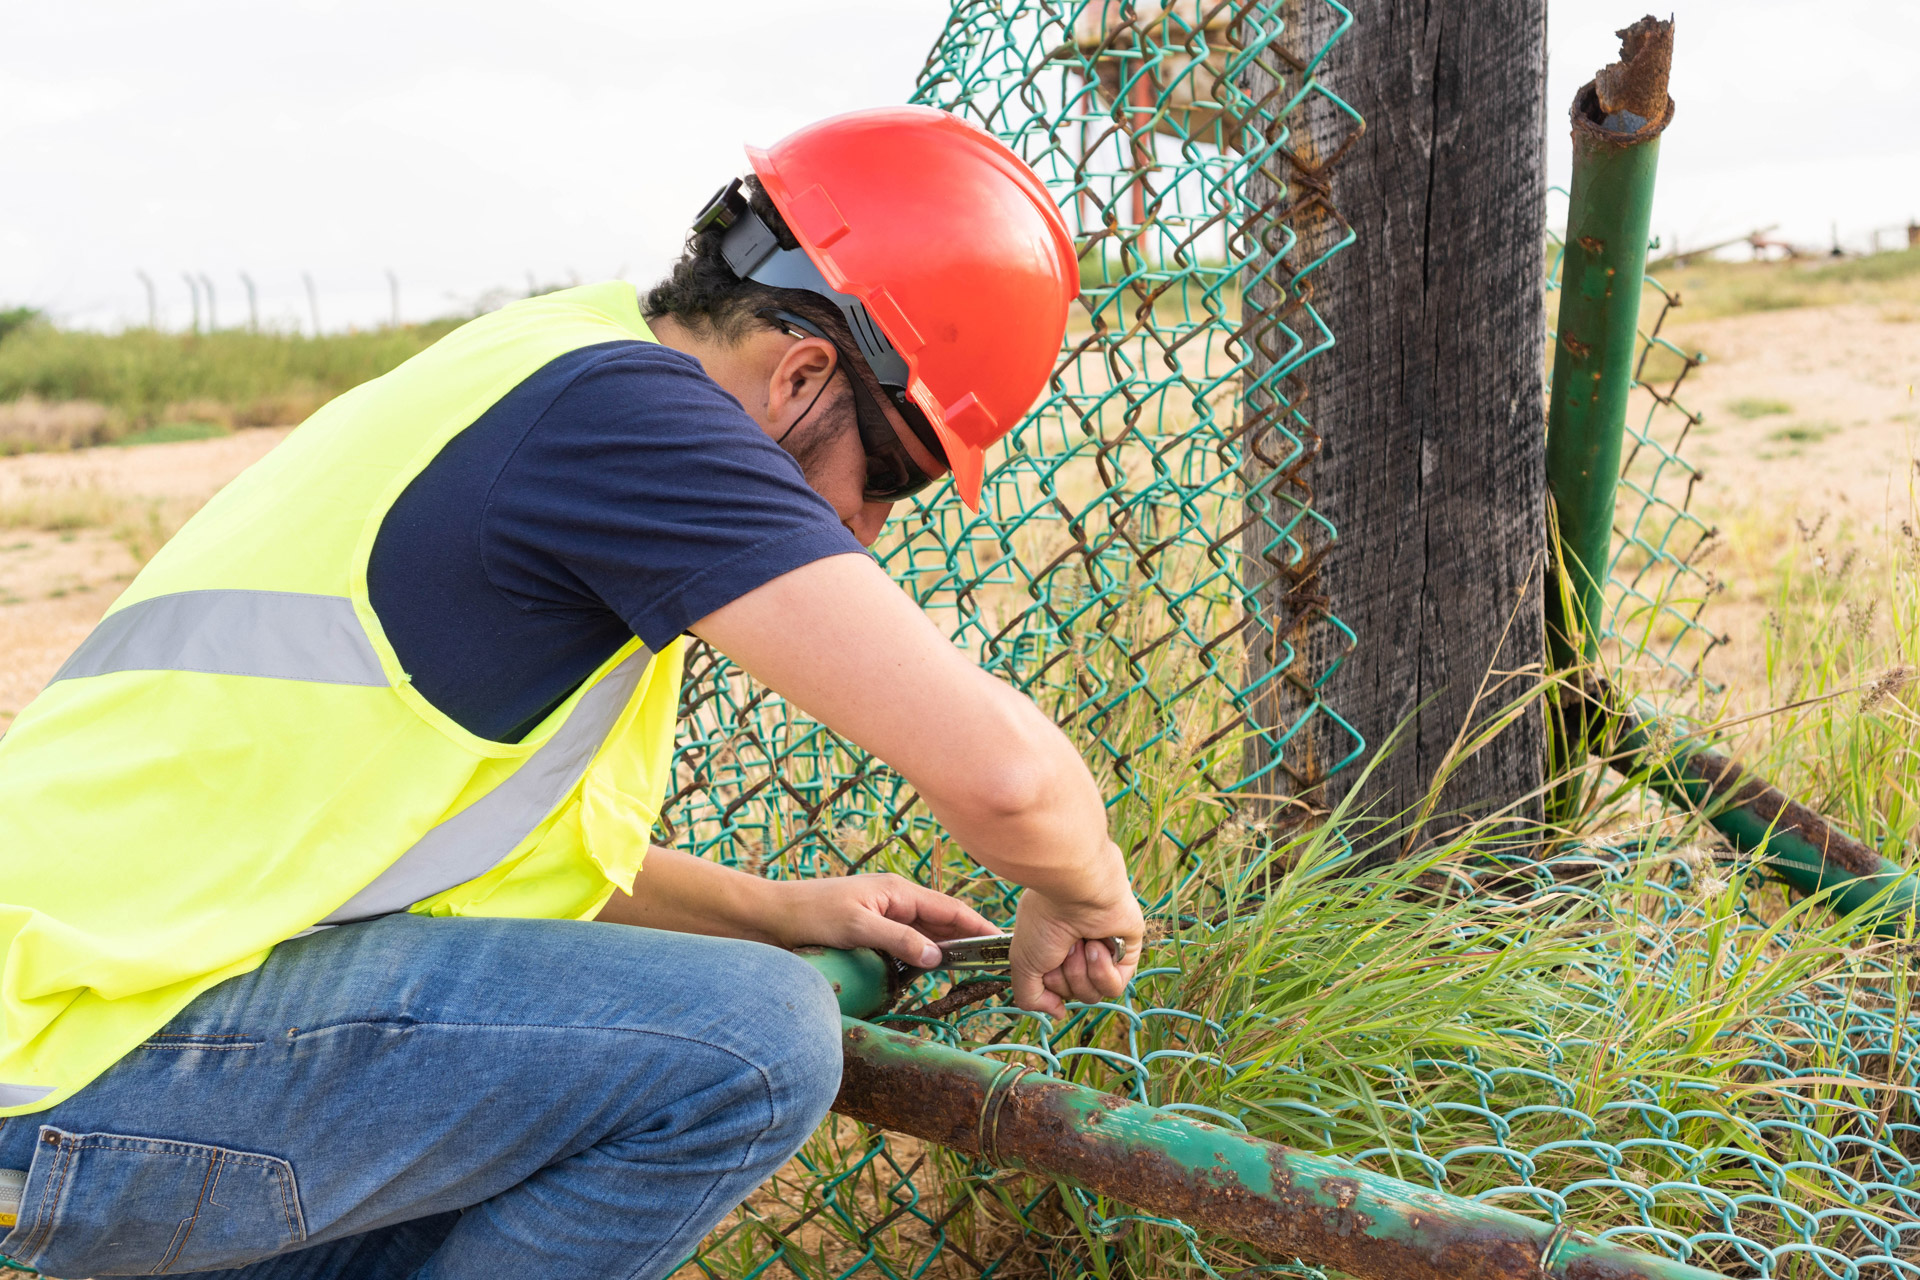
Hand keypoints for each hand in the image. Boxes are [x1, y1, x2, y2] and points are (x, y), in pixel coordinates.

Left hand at [766, 873, 997, 967]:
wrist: (773, 916)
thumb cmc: (812, 914)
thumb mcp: (858, 927)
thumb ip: (900, 940)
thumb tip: (938, 957)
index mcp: (898, 891)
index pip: (949, 908)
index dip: (977, 925)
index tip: (1001, 941)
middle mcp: (895, 902)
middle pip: (941, 921)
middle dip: (966, 939)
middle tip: (992, 961)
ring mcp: (883, 917)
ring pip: (924, 935)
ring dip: (943, 950)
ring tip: (969, 969)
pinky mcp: (871, 933)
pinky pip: (905, 945)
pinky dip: (919, 957)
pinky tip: (928, 972)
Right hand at [1010, 873, 1144, 1017]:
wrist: (1075, 891)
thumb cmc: (1045, 919)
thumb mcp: (1023, 964)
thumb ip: (1030, 997)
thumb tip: (1057, 1012)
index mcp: (1053, 952)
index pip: (1053, 991)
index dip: (1047, 983)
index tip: (1043, 959)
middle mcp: (1079, 954)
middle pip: (1073, 995)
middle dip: (1065, 975)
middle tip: (1063, 946)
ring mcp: (1104, 954)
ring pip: (1093, 994)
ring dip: (1081, 971)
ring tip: (1081, 943)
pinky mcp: (1127, 953)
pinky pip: (1115, 986)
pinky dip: (1102, 971)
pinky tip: (1097, 945)